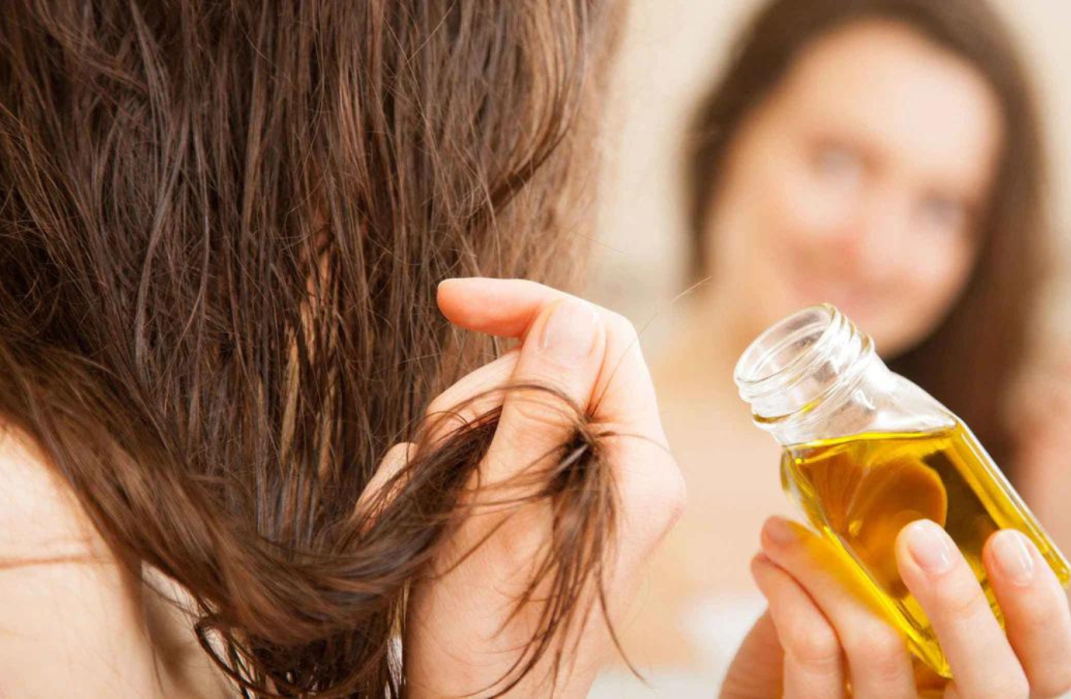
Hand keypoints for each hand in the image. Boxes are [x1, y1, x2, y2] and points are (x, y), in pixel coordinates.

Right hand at [366, 278, 685, 696]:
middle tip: (436, 459)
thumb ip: (540, 407)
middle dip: (479, 395)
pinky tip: (434, 514)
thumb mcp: (499, 509)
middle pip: (552, 368)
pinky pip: (503, 445)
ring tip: (430, 502)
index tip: (451, 301)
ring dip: (458, 436)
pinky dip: (456, 465)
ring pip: (516, 404)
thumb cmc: (485, 632)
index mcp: (640, 466)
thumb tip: (569, 316)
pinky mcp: (559, 502)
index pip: (602, 336)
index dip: (529, 307)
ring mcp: (596, 486)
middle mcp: (631, 470)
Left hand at [722, 518, 1070, 698]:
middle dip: (962, 604)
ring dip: (829, 569)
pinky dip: (789, 594)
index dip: (1041, 613)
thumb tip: (905, 480)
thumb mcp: (873, 617)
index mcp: (976, 685)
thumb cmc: (823, 656)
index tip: (1008, 541)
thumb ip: (902, 574)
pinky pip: (814, 655)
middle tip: (919, 536)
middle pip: (993, 687)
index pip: (1048, 670)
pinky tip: (768, 564)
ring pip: (879, 649)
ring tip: (783, 530)